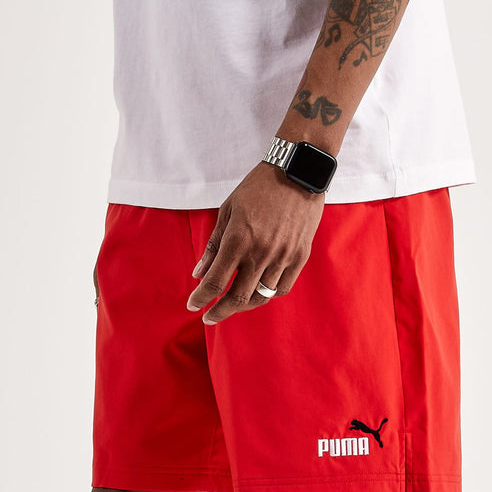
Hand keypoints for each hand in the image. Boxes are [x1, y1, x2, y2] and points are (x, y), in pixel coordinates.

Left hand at [186, 162, 324, 323]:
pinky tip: (257, 293)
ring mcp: (282, 257)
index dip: (201, 298)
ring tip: (232, 305)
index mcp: (238, 240)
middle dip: (220, 311)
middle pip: (237, 297)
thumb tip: (198, 274)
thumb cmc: (258, 188)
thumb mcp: (227, 211)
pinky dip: (266, 295)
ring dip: (242, 305)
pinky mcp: (299, 257)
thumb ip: (213, 245)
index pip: (215, 281)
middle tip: (209, 318)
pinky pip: (281, 288)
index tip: (192, 306)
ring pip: (260, 296)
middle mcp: (261, 253)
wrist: (298, 173)